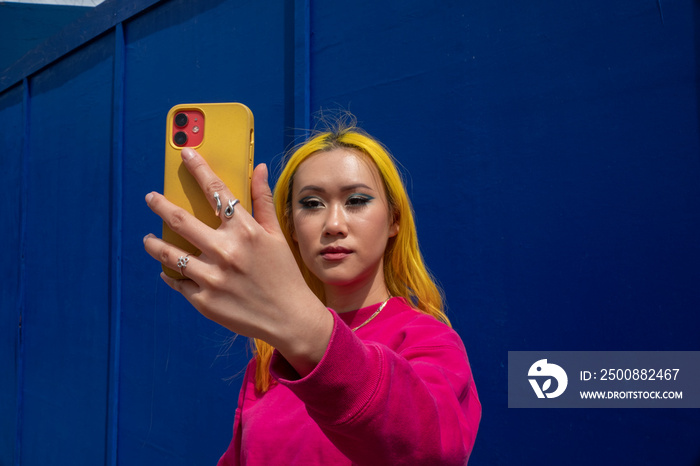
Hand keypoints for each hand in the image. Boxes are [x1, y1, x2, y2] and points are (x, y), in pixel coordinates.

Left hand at [143, 148, 331, 374]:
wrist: (289, 318)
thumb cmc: (284, 273)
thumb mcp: (277, 235)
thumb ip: (263, 200)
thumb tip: (258, 167)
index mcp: (246, 231)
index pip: (217, 191)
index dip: (199, 168)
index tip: (185, 153)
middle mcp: (226, 251)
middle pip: (180, 219)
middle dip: (160, 205)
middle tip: (151, 198)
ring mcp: (212, 277)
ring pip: (169, 254)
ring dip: (154, 243)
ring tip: (149, 239)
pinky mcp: (203, 300)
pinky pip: (177, 282)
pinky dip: (170, 274)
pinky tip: (168, 270)